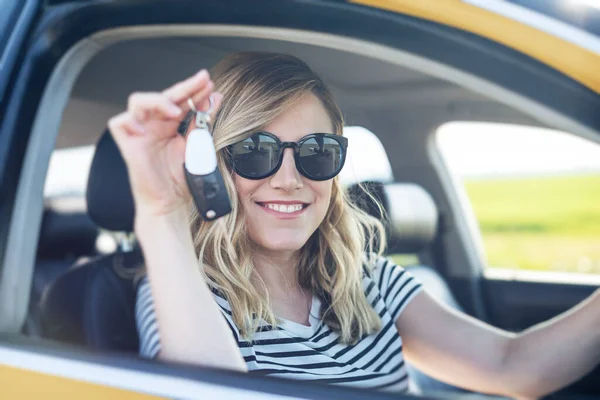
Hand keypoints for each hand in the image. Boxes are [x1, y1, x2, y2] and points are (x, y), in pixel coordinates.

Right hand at [108, 70, 222, 218]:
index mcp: (169, 125)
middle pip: (164, 96)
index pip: (180, 101)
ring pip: (138, 101)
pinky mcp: (127, 145)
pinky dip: (130, 120)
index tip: (210, 84)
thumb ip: (203, 122)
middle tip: (202, 81)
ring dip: (159, 101)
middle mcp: (153, 125)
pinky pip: (119, 123)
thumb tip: (215, 97)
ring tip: (177, 112)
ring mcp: (139, 133)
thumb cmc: (181, 178)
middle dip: (185, 87)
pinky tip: (145, 126)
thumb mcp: (197, 145)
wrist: (171, 203)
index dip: (194, 91)